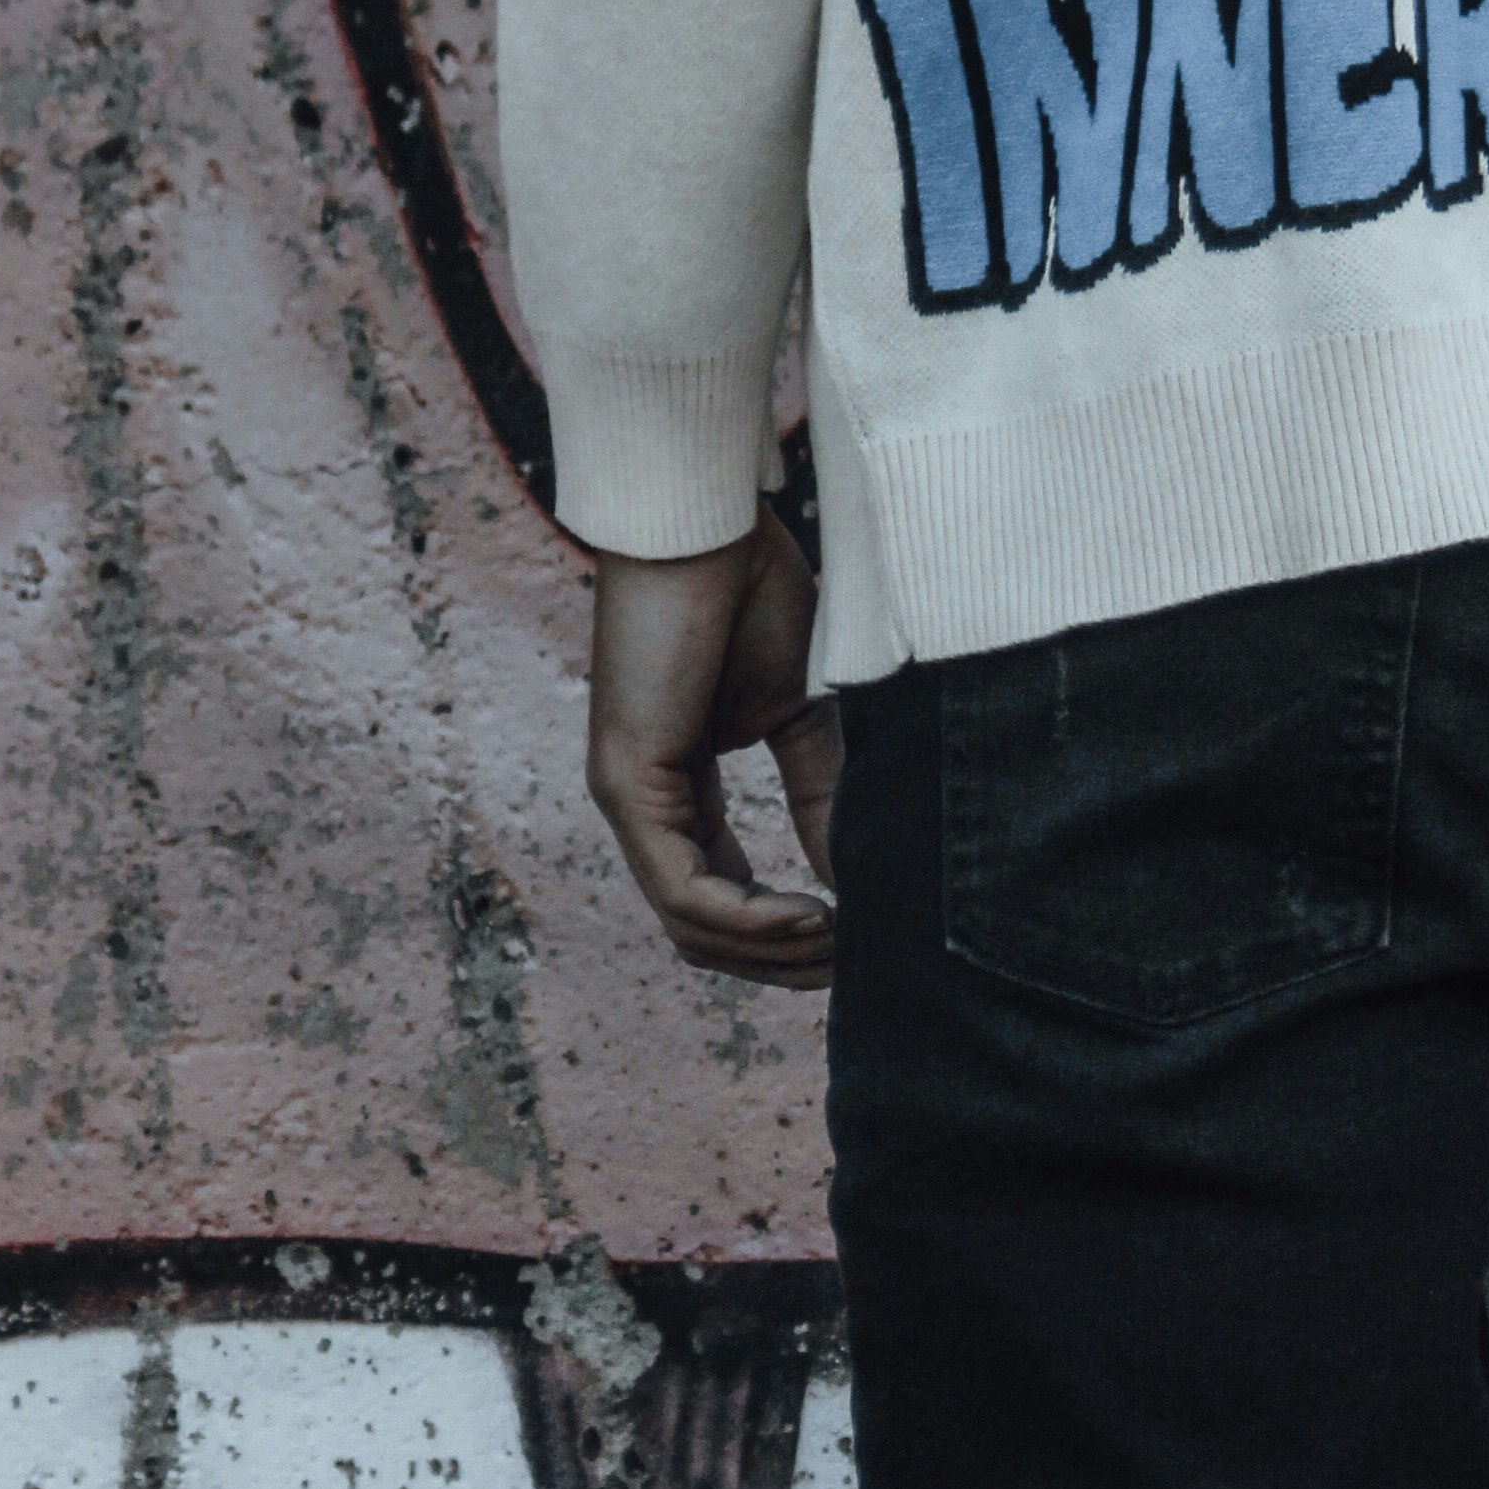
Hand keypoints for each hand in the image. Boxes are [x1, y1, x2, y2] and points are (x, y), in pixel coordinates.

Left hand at [585, 507, 840, 982]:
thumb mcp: (808, 715)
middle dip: (784, 963)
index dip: (790, 936)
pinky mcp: (627, 785)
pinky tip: (811, 915)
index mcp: (684, 789)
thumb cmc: (751, 593)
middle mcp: (646, 805)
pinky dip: (749, 919)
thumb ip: (824, 797)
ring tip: (842, 944)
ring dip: (772, 952)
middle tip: (857, 966)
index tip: (861, 941)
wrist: (710, 522)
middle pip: (704, 933)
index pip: (724, 898)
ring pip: (691, 927)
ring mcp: (628, 799)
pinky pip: (683, 891)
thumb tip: (855, 884)